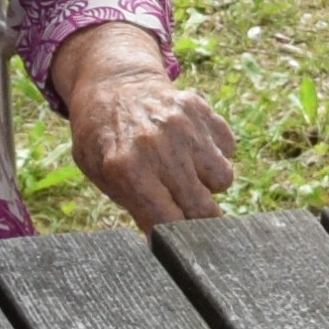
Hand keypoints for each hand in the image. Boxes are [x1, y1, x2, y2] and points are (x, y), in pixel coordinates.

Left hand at [55, 31, 237, 226]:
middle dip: (196, 217)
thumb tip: (164, 246)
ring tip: (183, 172)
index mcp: (127, 169)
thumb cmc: (103, 137)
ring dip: (207, 183)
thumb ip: (134, 207)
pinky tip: (191, 147)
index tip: (176, 241)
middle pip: (203, 209)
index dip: (176, 239)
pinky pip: (228, 149)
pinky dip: (215, 154)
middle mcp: (159, 147)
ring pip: (223, 179)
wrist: (113, 82)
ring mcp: (184, 125)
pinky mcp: (202, 109)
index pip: (170, 225)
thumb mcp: (100, 175)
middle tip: (181, 210)